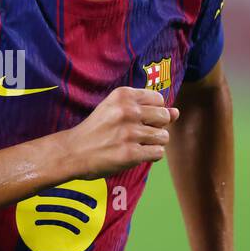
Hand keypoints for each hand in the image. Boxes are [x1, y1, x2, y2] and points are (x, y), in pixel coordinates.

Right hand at [64, 86, 178, 179]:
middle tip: (137, 133)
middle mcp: (128, 110)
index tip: (138, 119)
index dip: (153, 112)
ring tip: (135, 144)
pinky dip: (150, 155)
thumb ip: (147, 109)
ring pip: (163, 137)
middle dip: (156, 127)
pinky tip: (135, 154)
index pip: (159, 100)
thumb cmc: (96, 130)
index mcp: (123, 95)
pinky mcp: (131, 153)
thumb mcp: (116, 110)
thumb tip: (176, 112)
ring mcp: (130, 132)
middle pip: (165, 117)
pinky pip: (158, 153)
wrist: (73, 152)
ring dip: (153, 143)